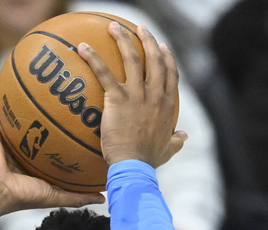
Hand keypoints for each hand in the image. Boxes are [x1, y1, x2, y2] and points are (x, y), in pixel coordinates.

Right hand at [0, 79, 104, 226]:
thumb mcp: (57, 195)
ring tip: (25, 76)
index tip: (73, 111)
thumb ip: (78, 196)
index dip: (59, 125)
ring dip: (15, 95)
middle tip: (54, 87)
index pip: (48, 139)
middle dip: (40, 105)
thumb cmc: (24, 196)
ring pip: (10, 112)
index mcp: (32, 159)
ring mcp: (3, 138)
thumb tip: (103, 196)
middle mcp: (18, 146)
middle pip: (31, 121)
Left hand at [78, 22, 186, 167]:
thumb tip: (184, 136)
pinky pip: (104, 72)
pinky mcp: (117, 98)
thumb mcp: (168, 149)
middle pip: (154, 60)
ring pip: (132, 59)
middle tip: (140, 28)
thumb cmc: (148, 160)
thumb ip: (176, 141)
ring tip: (113, 27)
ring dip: (123, 40)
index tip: (162, 47)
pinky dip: (93, 58)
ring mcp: (137, 94)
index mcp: (167, 104)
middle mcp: (155, 94)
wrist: (134, 165)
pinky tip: (83, 47)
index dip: (167, 58)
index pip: (170, 74)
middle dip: (148, 40)